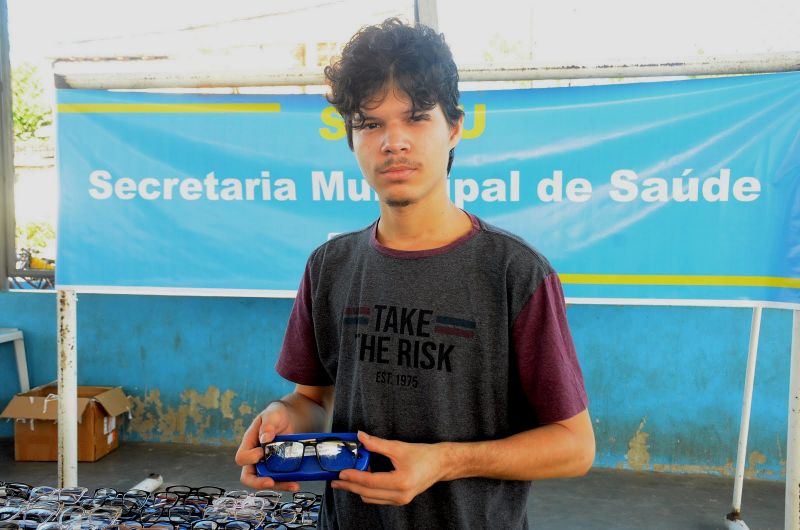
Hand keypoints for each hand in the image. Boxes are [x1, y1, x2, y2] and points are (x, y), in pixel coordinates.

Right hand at [234, 401, 300, 491]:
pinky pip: (281, 479)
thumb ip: (268, 423)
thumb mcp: (273, 414)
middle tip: (270, 481)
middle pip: (249, 476)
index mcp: (249, 443)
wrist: (294, 418)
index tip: (261, 453)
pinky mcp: (280, 468)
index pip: (241, 457)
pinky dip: (288, 482)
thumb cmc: (278, 414)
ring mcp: (268, 464)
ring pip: (267, 481)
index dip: (249, 458)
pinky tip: (297, 482)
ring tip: (293, 485)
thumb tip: (265, 438)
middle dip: (258, 482)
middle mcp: (256, 457)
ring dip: (279, 485)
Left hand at [331, 431, 445, 504]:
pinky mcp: (400, 500)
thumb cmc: (424, 455)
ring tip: (346, 479)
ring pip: (370, 498)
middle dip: (349, 486)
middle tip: (335, 480)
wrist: (441, 464)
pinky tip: (361, 480)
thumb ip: (377, 443)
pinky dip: (367, 490)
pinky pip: (377, 498)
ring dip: (357, 489)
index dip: (353, 477)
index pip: (370, 482)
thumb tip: (360, 437)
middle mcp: (400, 495)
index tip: (341, 472)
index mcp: (400, 482)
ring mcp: (400, 500)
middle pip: (366, 493)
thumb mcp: (399, 447)